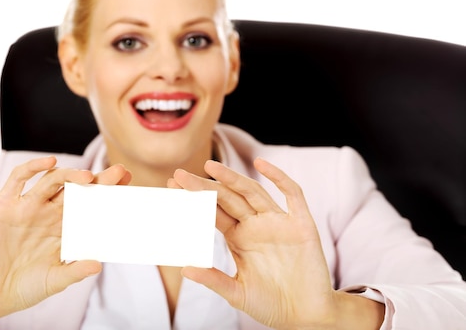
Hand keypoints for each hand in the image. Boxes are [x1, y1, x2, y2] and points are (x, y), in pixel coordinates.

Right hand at [0, 157, 130, 321]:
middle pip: (76, 189)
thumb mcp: (55, 280)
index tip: (128, 187)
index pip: (89, 205)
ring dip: (71, 174)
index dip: (107, 195)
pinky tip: (50, 163)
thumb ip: (75, 271)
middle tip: (119, 172)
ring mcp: (27, 207)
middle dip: (98, 180)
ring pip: (52, 180)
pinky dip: (33, 167)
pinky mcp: (5, 205)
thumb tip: (98, 264)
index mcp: (64, 228)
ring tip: (88, 177)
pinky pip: (18, 179)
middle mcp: (48, 213)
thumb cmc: (26, 287)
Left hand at [170, 158, 382, 329]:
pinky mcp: (301, 225)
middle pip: (227, 198)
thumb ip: (214, 280)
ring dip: (233, 178)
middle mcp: (256, 225)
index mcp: (239, 237)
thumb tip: (184, 269)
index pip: (212, 212)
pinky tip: (261, 163)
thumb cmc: (272, 305)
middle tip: (179, 175)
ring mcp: (278, 222)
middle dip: (204, 186)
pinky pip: (292, 195)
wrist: (307, 316)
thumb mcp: (237, 293)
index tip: (170, 188)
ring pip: (253, 192)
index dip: (193, 200)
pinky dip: (279, 177)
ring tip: (210, 167)